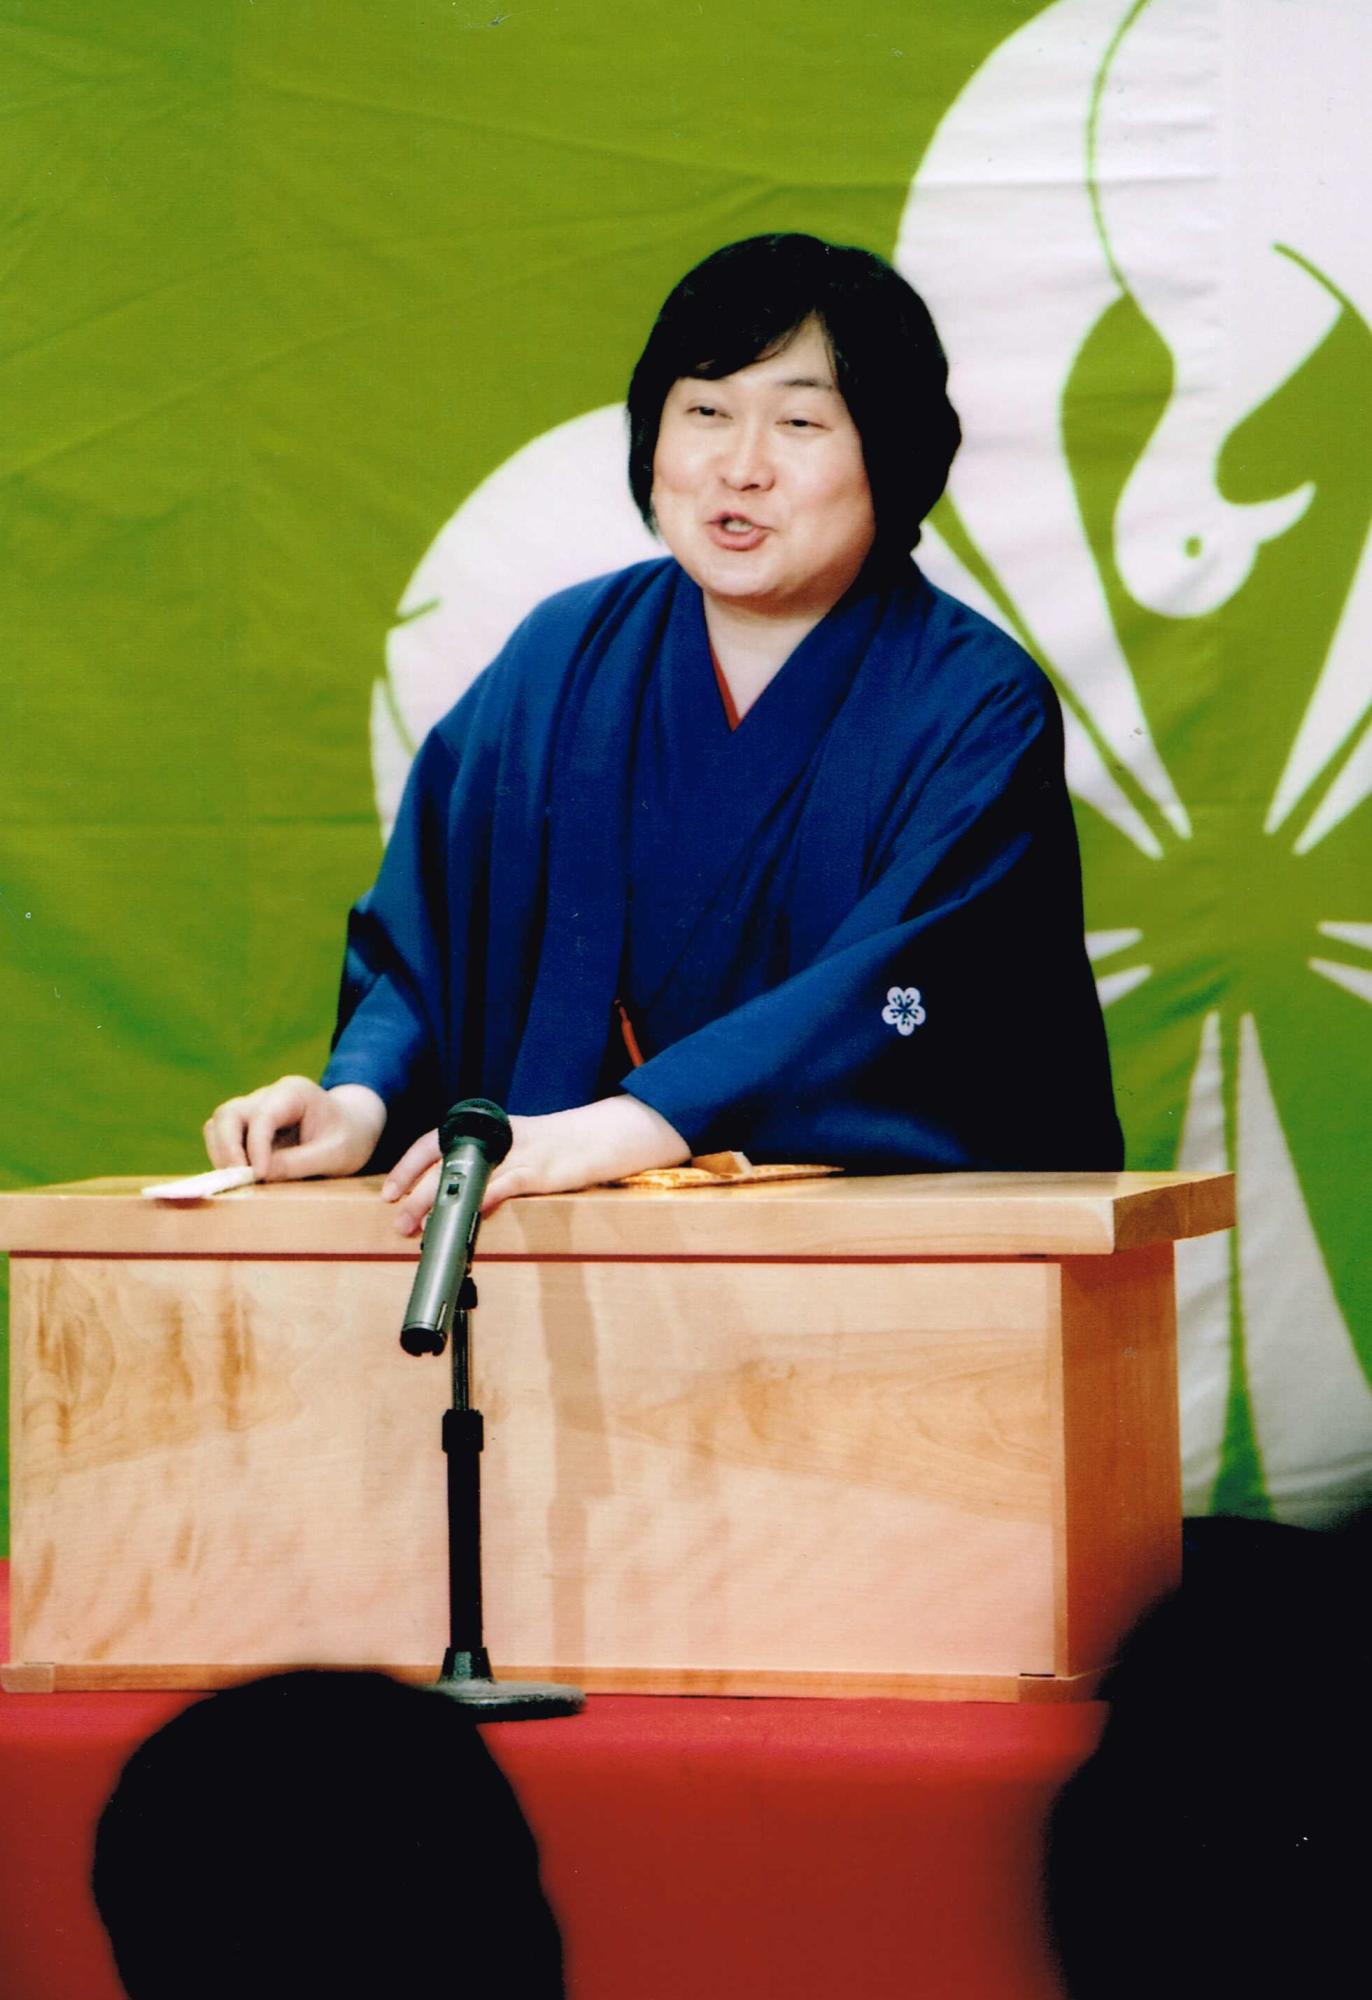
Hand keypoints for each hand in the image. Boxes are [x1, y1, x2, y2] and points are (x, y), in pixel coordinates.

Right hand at [203, 1077, 386, 1181]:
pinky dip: (224, 1156)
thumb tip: (260, 1173)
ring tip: (240, 1180)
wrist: (353, 1130)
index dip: (256, 1147)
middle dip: (228, 1147)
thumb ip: (299, 1163)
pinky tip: (241, 1176)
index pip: (263, 1116)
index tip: (260, 1175)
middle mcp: (268, 1095)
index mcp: (294, 1092)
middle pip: (229, 1113)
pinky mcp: (247, 1127)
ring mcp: (254, 1109)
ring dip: (222, 1153)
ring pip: (219, 1123)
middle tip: (240, 1179)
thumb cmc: (348, 1139)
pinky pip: (222, 1137)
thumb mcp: (335, 1155)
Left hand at [381, 1096, 688, 1235]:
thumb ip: (484, 1171)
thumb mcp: (513, 1155)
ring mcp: (517, 1153)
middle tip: (398, 1221)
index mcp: (485, 1132)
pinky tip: (473, 1212)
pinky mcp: (541, 1169)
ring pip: (469, 1174)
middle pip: (444, 1162)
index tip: (387, 1193)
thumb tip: (450, 1202)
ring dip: (442, 1202)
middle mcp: (496, 1138)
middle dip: (416, 1194)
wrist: (601, 1137)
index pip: (433, 1142)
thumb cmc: (555, 1151)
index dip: (407, 1167)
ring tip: (422, 1227)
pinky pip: (507, 1184)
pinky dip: (487, 1197)